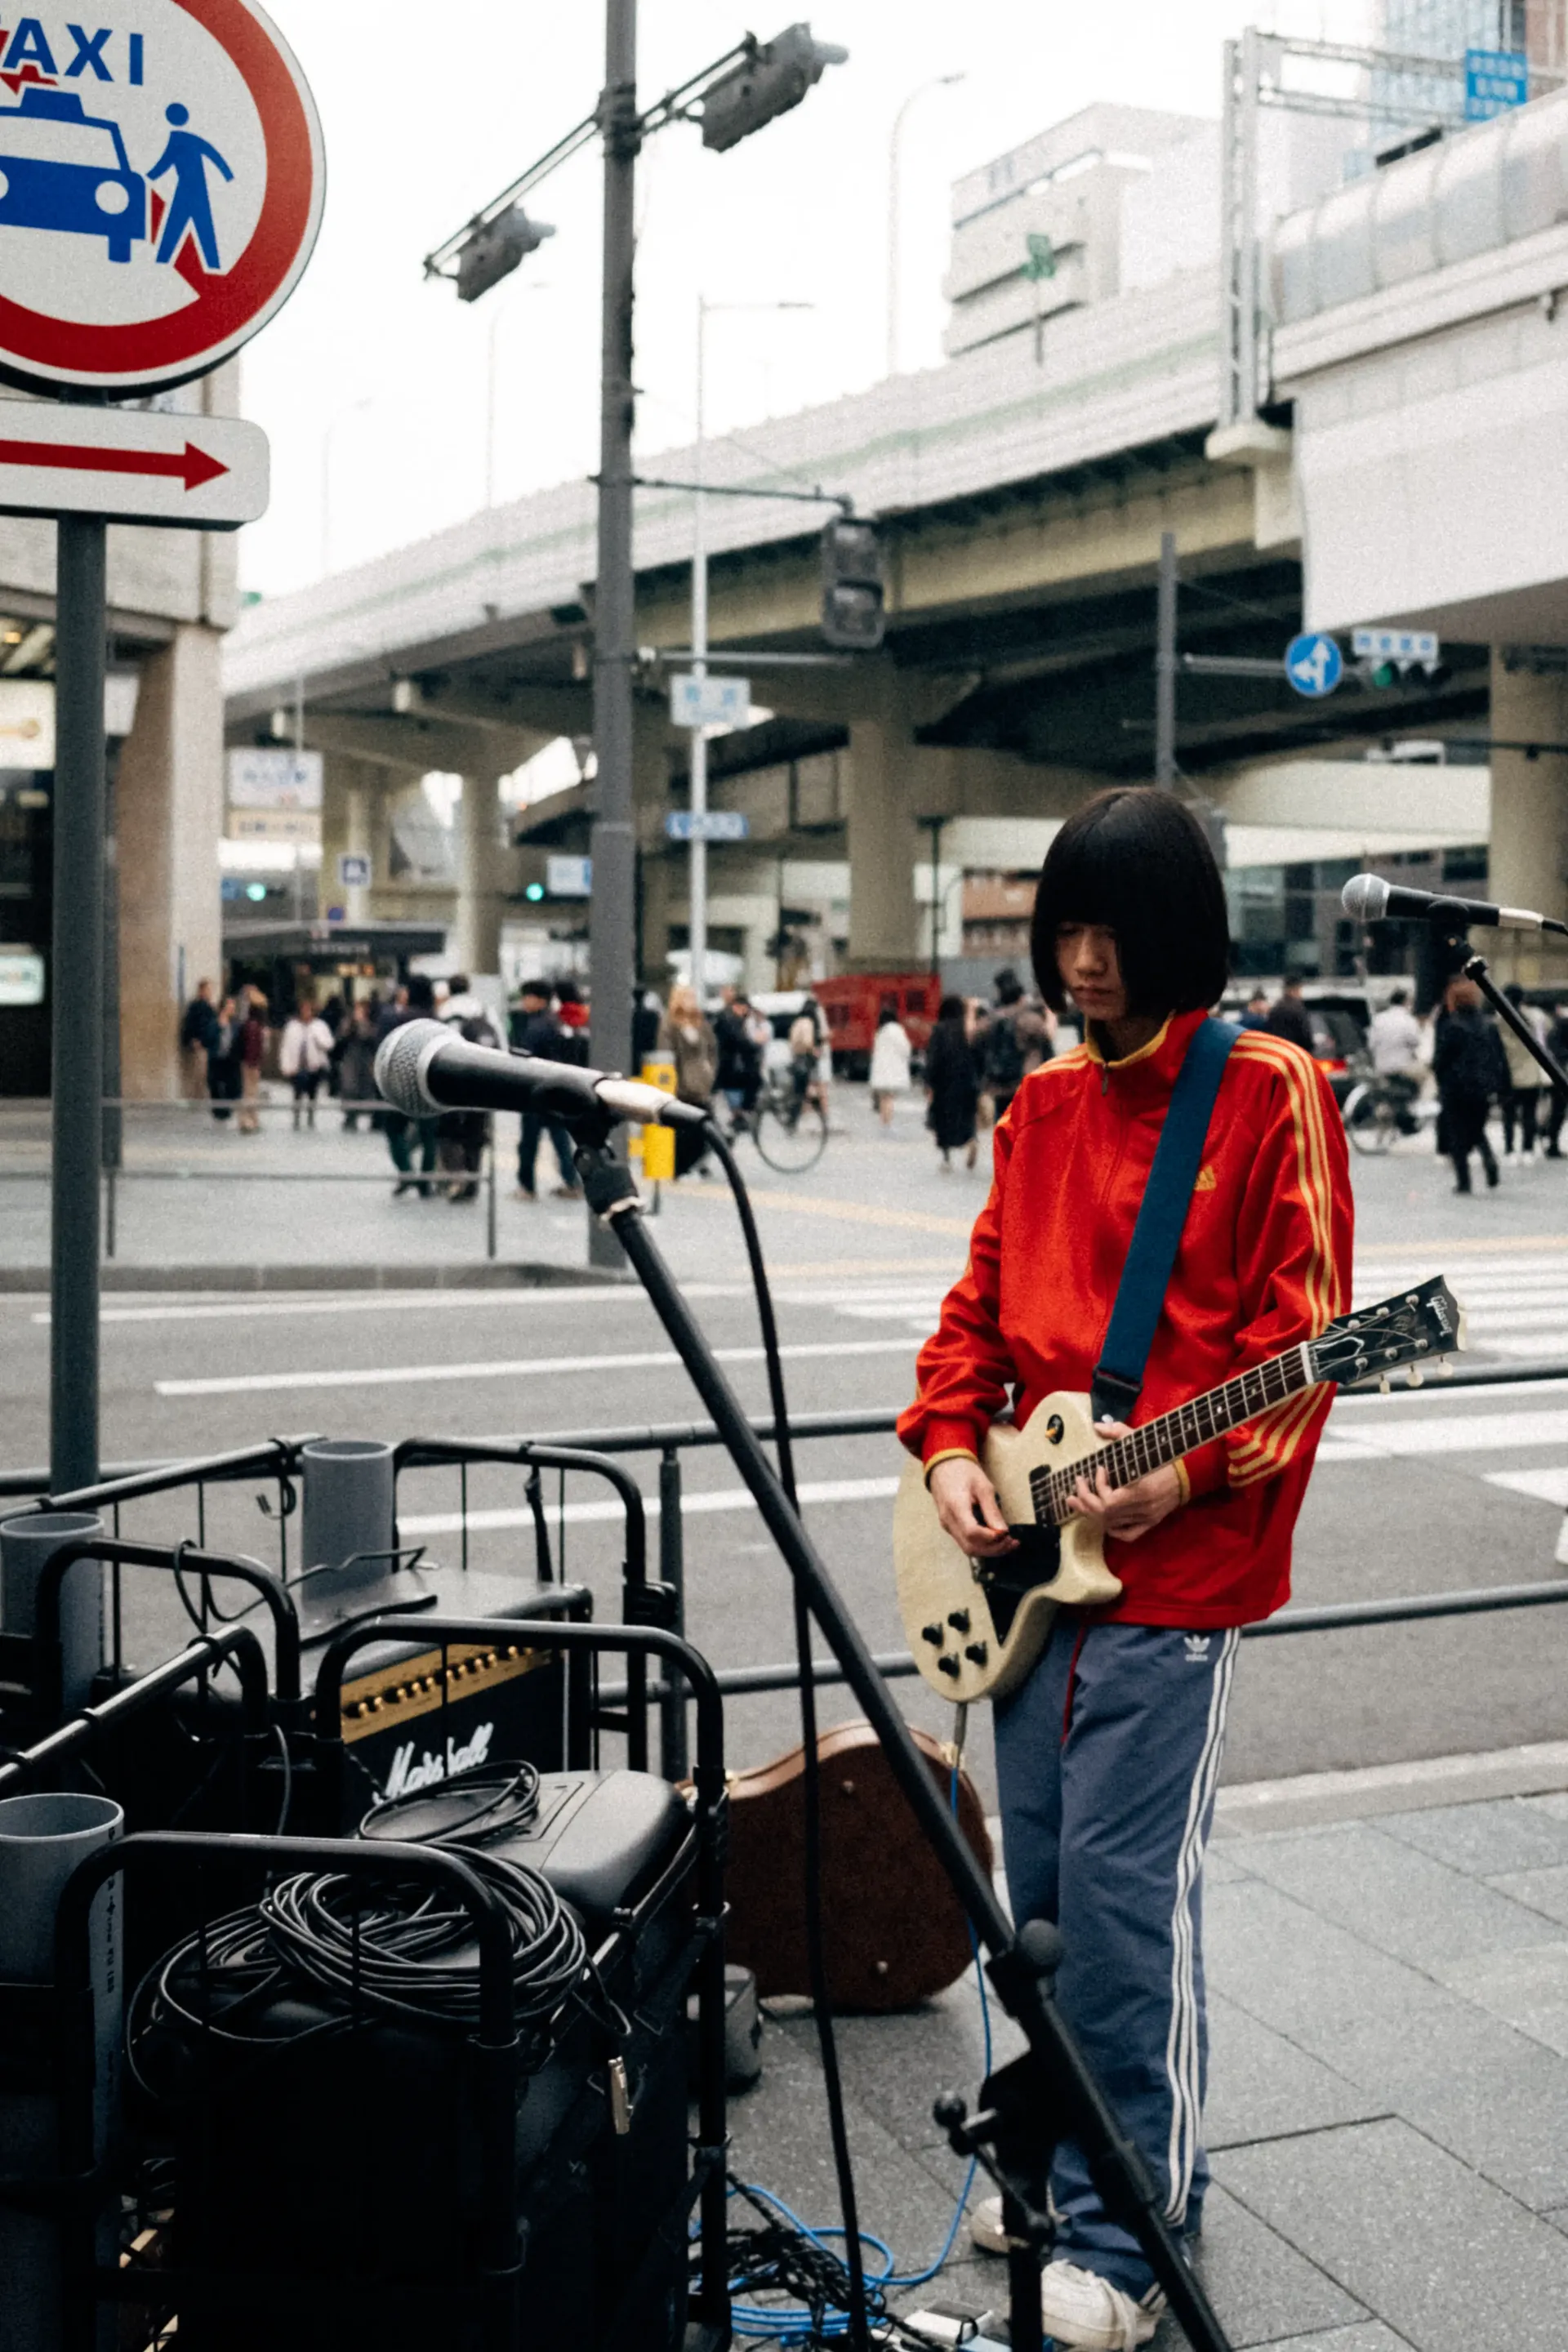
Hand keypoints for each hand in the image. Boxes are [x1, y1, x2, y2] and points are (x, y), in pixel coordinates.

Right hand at [928, 1456, 1017, 1558]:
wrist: (943, 1466)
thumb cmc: (963, 1472)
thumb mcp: (983, 1486)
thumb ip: (992, 1510)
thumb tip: (1003, 1531)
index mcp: (956, 1506)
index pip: (972, 1533)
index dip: (991, 1538)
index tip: (1006, 1534)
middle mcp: (948, 1520)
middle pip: (970, 1547)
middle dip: (993, 1549)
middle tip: (1010, 1542)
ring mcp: (947, 1525)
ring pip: (968, 1548)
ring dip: (988, 1550)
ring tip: (1006, 1543)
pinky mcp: (950, 1526)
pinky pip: (965, 1542)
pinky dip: (981, 1545)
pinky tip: (994, 1540)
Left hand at [1066, 1421, 1182, 1542]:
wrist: (1188, 1472)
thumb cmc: (1162, 1456)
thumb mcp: (1140, 1441)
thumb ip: (1117, 1432)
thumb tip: (1096, 1425)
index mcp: (1141, 1491)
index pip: (1109, 1501)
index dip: (1098, 1486)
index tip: (1099, 1468)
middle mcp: (1142, 1509)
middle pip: (1105, 1514)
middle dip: (1085, 1500)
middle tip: (1077, 1484)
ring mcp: (1146, 1518)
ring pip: (1112, 1524)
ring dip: (1092, 1512)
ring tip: (1077, 1500)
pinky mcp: (1150, 1523)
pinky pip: (1127, 1535)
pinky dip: (1112, 1529)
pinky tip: (1102, 1519)